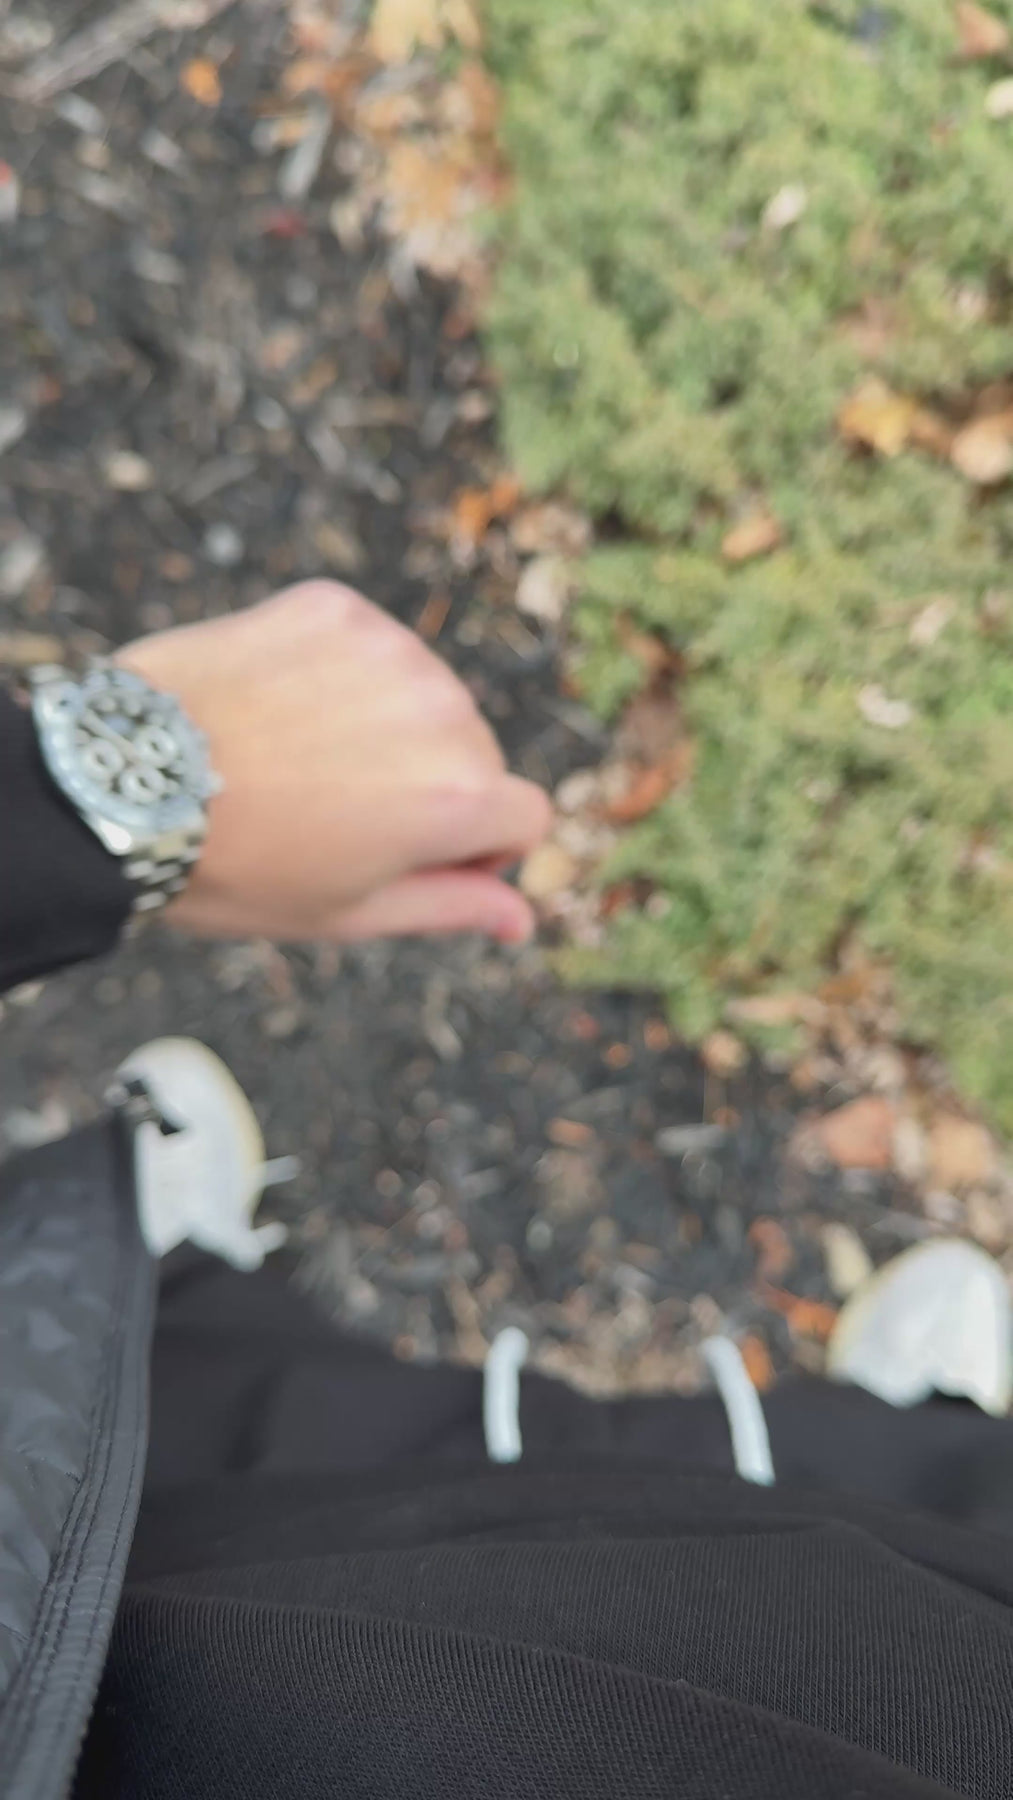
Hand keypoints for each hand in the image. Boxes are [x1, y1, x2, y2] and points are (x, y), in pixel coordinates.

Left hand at [117, 581, 551, 942]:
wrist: (124, 782)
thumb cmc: (239, 866)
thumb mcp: (349, 913)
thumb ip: (452, 908)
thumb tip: (522, 921)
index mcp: (457, 799)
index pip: (525, 816)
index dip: (478, 848)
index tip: (412, 854)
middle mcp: (441, 712)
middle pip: (478, 753)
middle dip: (431, 784)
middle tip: (336, 812)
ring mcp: (391, 651)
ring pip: (425, 695)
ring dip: (388, 726)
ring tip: (301, 759)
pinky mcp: (338, 610)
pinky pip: (372, 647)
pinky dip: (341, 676)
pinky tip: (280, 711)